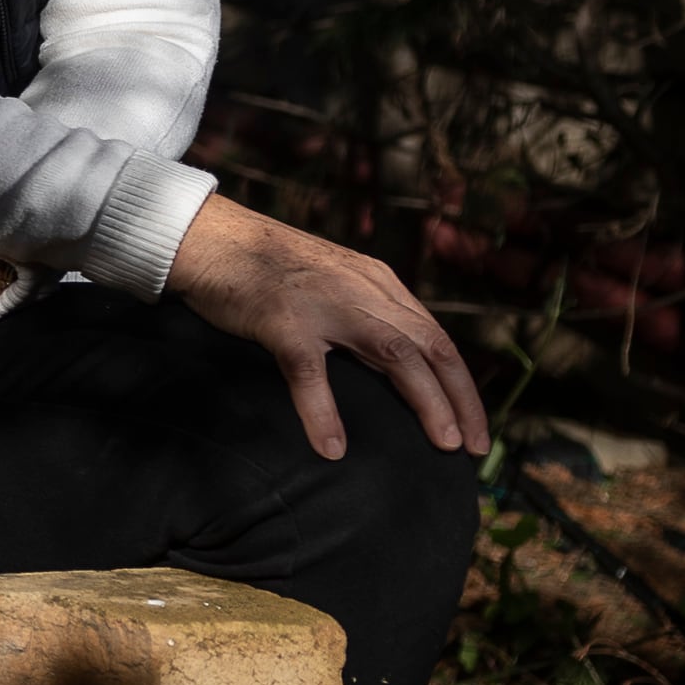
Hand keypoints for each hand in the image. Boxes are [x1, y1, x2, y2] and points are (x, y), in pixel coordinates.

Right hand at [162, 194, 486, 458]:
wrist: (210, 236)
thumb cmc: (263, 267)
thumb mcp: (331, 282)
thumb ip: (363, 314)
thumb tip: (392, 369)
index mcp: (377, 283)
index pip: (436, 338)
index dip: (462, 386)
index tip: (475, 429)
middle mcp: (363, 290)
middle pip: (430, 347)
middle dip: (461, 399)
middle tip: (474, 448)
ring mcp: (325, 303)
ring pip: (395, 355)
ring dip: (426, 402)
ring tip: (444, 443)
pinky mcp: (282, 318)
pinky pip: (310, 371)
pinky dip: (324, 411)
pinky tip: (332, 447)